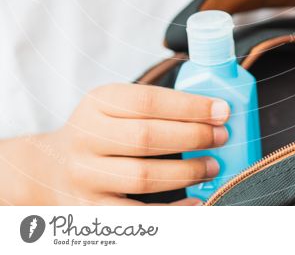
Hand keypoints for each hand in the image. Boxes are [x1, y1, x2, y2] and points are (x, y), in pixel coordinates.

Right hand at [37, 83, 229, 204]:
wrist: (49, 169)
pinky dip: (173, 211)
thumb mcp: (112, 104)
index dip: (189, 106)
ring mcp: (87, 177)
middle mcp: (87, 139)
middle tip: (222, 137)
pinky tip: (197, 202)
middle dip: (193, 137)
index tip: (222, 110)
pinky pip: (138, 216)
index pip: (148, 101)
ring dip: (187, 172)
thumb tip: (211, 109)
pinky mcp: (92, 212)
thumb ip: (152, 104)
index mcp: (98, 104)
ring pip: (143, 177)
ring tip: (213, 165)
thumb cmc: (98, 131)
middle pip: (147, 138)